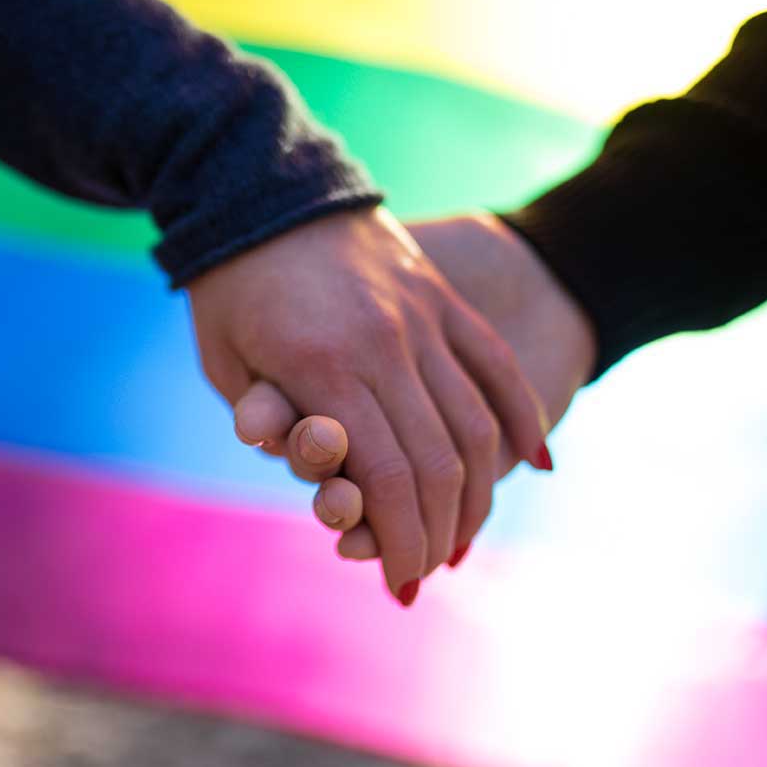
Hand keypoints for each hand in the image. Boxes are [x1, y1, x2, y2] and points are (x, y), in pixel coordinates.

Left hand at [231, 213, 596, 563]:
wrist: (259, 181)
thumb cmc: (229, 288)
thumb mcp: (227, 362)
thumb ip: (273, 423)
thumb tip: (324, 476)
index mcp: (324, 364)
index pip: (387, 477)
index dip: (400, 542)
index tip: (399, 585)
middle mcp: (387, 341)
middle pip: (439, 461)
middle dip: (437, 533)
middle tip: (427, 574)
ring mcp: (423, 315)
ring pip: (476, 420)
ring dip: (478, 492)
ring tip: (466, 537)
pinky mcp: (441, 296)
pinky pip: (495, 364)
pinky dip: (521, 417)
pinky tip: (539, 464)